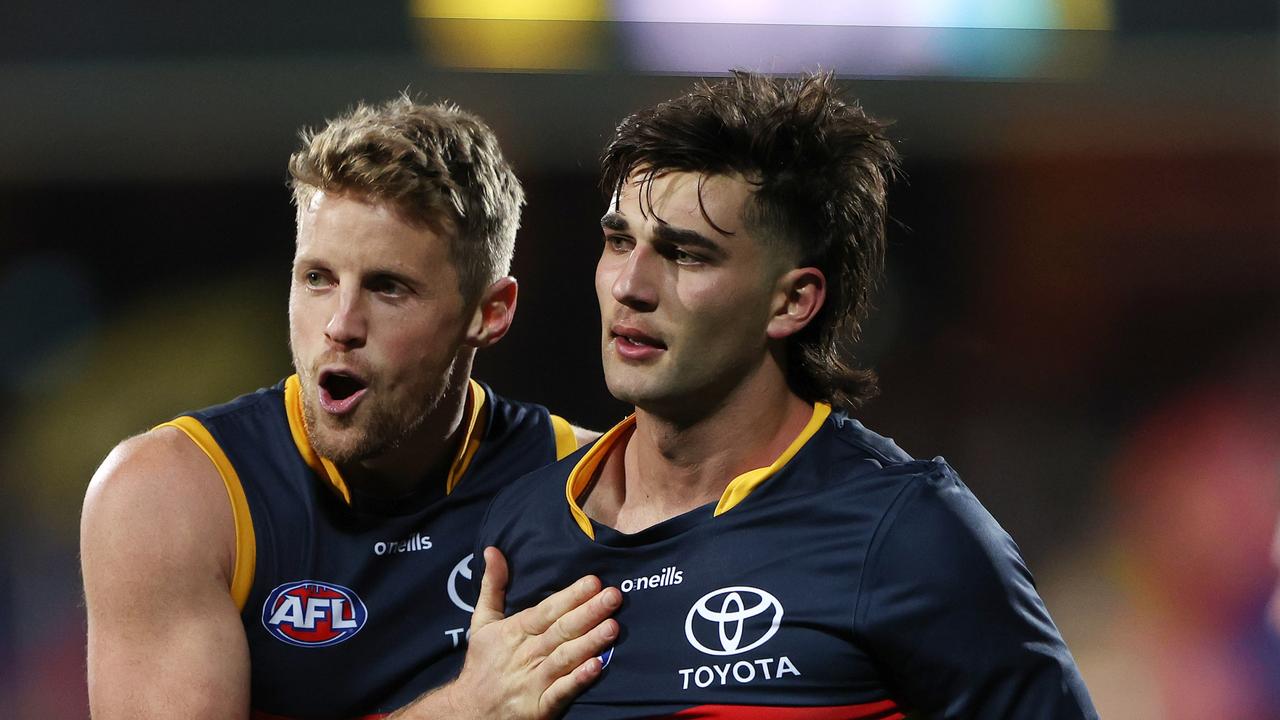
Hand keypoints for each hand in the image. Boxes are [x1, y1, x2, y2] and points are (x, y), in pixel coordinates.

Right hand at [438, 547, 619, 718]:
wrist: (467, 711)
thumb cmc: (483, 662)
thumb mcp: (482, 622)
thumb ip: (493, 585)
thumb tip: (493, 550)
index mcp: (516, 631)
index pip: (547, 610)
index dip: (571, 596)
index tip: (594, 581)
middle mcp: (526, 653)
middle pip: (561, 631)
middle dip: (588, 613)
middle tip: (613, 597)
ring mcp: (533, 681)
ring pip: (564, 658)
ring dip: (589, 643)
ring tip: (612, 627)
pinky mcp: (538, 707)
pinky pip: (560, 692)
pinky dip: (577, 680)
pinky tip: (597, 667)